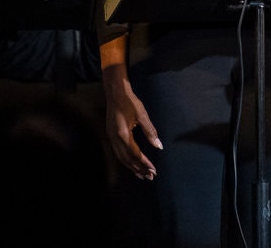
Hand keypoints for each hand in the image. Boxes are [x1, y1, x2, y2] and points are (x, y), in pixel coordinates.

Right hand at [102, 63, 161, 180]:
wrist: (115, 92)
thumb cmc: (130, 102)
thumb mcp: (142, 115)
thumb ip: (150, 131)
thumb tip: (159, 146)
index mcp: (123, 133)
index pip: (135, 153)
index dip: (144, 163)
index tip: (153, 170)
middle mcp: (115, 138)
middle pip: (127, 159)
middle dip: (139, 169)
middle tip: (150, 177)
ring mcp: (111, 137)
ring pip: (121, 158)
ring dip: (132, 167)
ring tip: (142, 175)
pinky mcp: (110, 135)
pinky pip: (118, 153)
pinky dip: (126, 161)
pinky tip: (132, 164)